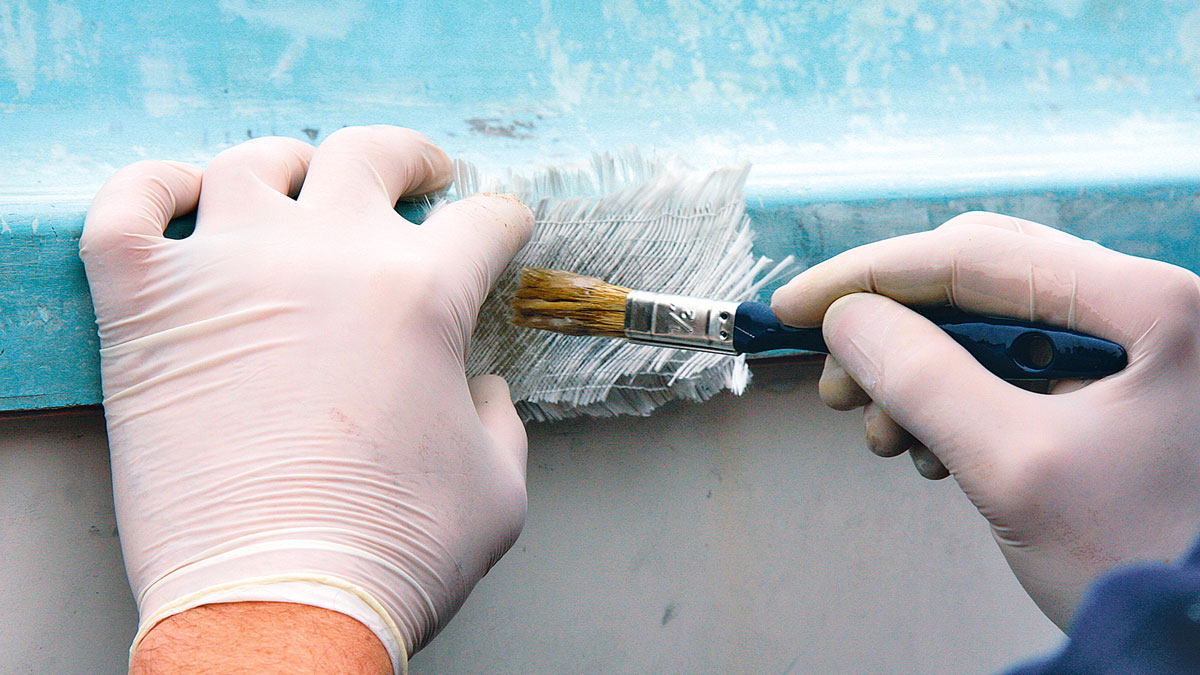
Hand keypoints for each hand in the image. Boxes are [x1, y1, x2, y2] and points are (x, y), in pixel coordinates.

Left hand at [81, 126, 533, 669]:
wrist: (279, 602)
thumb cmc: (395, 552)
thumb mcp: (498, 486)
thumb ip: (497, 418)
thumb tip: (479, 390)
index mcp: (422, 294)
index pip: (480, 222)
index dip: (500, 223)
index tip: (496, 230)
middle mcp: (329, 257)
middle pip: (371, 156)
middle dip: (409, 159)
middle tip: (418, 177)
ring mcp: (229, 270)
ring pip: (252, 164)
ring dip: (286, 165)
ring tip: (297, 182)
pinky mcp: (146, 305)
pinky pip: (128, 206)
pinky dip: (150, 187)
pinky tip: (178, 196)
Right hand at [771, 211, 1199, 627]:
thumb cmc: (1139, 561)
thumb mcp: (1017, 469)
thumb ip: (923, 381)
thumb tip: (845, 321)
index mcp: (1148, 303)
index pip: (974, 255)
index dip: (867, 277)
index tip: (792, 308)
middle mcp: (1146, 306)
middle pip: (980, 278)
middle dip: (892, 327)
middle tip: (833, 382)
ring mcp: (1134, 346)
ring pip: (990, 323)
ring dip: (917, 370)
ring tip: (881, 433)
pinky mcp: (1115, 388)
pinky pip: (1012, 366)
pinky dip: (955, 398)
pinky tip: (928, 447)